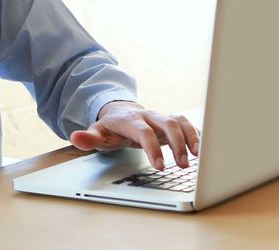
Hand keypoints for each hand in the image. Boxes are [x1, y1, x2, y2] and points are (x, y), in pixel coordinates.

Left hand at [69, 101, 199, 170]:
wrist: (120, 112)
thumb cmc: (110, 128)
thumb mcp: (96, 133)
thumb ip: (88, 138)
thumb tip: (76, 137)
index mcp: (130, 119)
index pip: (143, 132)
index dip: (152, 148)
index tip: (160, 167)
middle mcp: (148, 115)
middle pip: (167, 123)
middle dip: (177, 144)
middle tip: (182, 165)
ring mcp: (160, 117)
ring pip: (180, 120)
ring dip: (190, 137)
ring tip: (197, 157)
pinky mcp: (170, 121)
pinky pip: (186, 123)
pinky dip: (196, 134)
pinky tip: (202, 150)